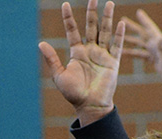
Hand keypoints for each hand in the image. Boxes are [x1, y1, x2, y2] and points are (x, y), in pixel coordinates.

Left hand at [39, 0, 125, 125]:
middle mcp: (91, 51)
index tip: (65, 4)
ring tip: (109, 3)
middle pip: (92, 27)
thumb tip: (41, 43)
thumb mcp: (59, 75)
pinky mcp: (112, 62)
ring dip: (107, 18)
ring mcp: (102, 55)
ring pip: (105, 32)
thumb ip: (52, 59)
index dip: (69, 18)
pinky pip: (116, 46)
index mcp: (77, 53)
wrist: (89, 106)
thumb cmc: (73, 94)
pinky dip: (119, 35)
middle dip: (92, 13)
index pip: (73, 31)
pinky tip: (120, 23)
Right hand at [124, 8, 161, 99]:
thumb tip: (161, 36)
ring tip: (119, 36)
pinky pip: (140, 55)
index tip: (138, 12)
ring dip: (130, 39)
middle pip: (143, 34)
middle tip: (122, 20)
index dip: (145, 21)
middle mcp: (157, 46)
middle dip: (133, 27)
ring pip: (140, 44)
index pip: (151, 29)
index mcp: (160, 43)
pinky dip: (132, 53)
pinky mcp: (153, 60)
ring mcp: (155, 53)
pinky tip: (123, 53)